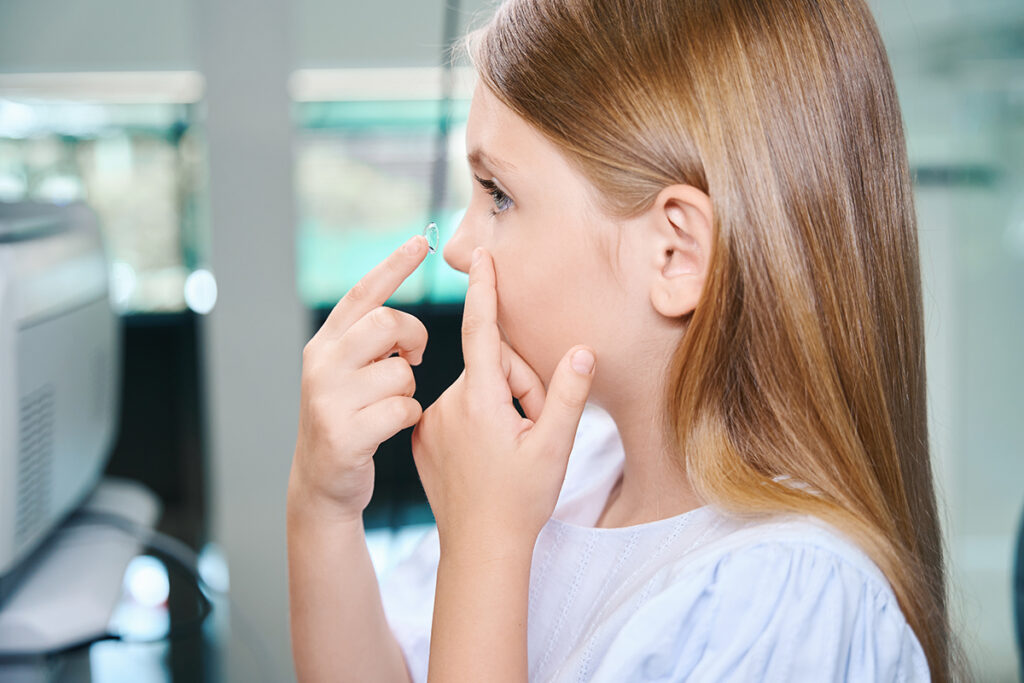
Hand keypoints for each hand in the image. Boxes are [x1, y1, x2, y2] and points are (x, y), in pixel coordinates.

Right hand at [290, 235, 428, 521]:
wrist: (322, 481)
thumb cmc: (349, 418)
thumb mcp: (346, 373)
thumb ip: (365, 343)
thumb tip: (401, 319)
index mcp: (324, 343)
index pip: (363, 293)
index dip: (394, 265)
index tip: (421, 242)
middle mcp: (320, 364)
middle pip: (388, 322)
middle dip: (415, 337)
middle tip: (416, 356)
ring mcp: (328, 399)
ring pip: (402, 372)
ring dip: (409, 390)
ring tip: (391, 404)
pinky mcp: (344, 433)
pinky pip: (404, 410)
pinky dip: (409, 418)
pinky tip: (391, 428)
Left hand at [411, 247, 595, 555]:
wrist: (479, 549)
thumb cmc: (521, 500)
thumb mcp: (555, 447)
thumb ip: (568, 394)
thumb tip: (580, 350)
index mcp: (480, 400)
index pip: (481, 331)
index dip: (484, 292)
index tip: (480, 256)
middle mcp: (448, 404)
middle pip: (492, 367)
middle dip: (519, 386)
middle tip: (535, 427)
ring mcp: (431, 422)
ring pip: (476, 390)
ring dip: (500, 405)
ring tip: (512, 448)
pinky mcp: (421, 438)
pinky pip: (457, 410)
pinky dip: (477, 420)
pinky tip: (487, 456)